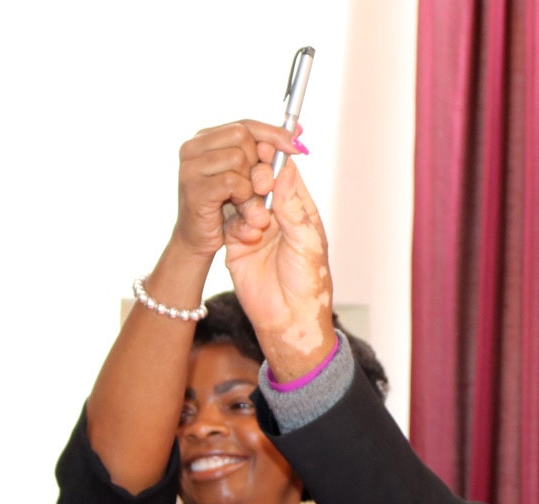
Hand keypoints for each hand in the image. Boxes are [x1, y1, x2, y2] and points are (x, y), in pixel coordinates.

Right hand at [170, 121, 294, 260]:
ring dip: (253, 187)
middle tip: (261, 190)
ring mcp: (193, 167)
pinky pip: (232, 181)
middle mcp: (199, 149)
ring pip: (238, 158)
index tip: (296, 144)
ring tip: (248, 208)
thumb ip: (275, 160)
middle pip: (242, 135)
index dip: (273, 133)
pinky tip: (243, 218)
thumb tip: (296, 132)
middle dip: (260, 163)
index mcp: (213, 142)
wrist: (218, 258)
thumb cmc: (244, 223)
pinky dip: (245, 199)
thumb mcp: (261, 188)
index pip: (246, 125)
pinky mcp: (195, 190)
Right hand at [223, 141, 334, 378]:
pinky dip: (237, 225)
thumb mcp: (306, 242)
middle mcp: (276, 213)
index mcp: (299, 209)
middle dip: (257, 179)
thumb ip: (293, 207)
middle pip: (259, 179)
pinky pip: (230, 221)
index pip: (285, 173)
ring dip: (246, 204)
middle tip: (260, 191)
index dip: (274, 160)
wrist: (289, 318)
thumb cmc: (309, 282)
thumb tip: (285, 171)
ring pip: (241, 196)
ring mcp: (255, 225)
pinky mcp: (236, 241)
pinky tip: (248, 239)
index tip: (266, 152)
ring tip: (259, 225)